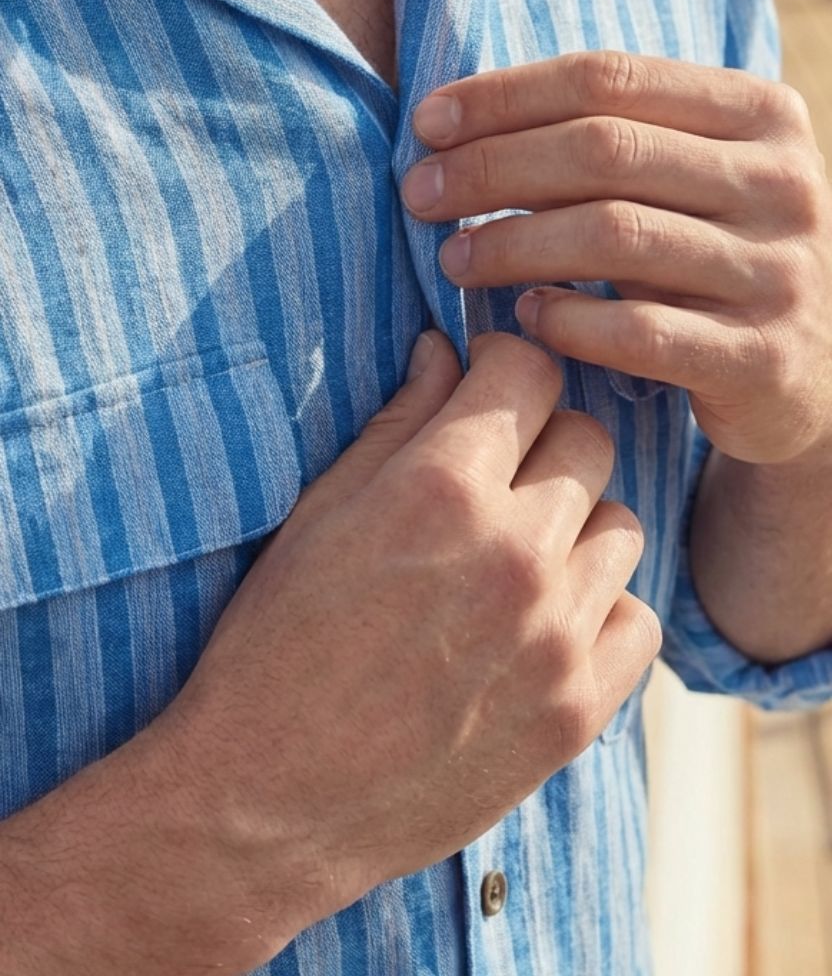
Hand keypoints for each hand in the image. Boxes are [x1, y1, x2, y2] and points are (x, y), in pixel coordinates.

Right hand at [165, 331, 659, 964]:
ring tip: (520, 559)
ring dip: (577, 528)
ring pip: (621, 526)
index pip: (531, 370)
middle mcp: (514, 551)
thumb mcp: (320, 513)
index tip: (493, 384)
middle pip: (588, 440)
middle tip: (500, 475)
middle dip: (544, 440)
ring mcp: (556, 635)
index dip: (508, 365)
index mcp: (441, 488)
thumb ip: (398, 422)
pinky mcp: (579, 710)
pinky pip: (639, 618)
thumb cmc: (275, 644)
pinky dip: (602, 612)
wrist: (268, 797)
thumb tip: (443, 350)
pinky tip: (548, 625)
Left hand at [405, 51, 831, 464]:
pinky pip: (640, 331)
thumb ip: (616, 139)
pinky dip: (568, 321)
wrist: (816, 370)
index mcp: (760, 115)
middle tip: (418, 193)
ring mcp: (778, 272)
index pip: (611, 78)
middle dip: (493, 167)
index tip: (428, 121)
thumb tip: (459, 123)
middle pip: (606, 149)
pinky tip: (523, 318)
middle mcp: (782, 183)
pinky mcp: (761, 358)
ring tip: (452, 259)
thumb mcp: (695, 180)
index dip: (507, 95)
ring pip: (616, 236)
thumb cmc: (719, 258)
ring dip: (513, 244)